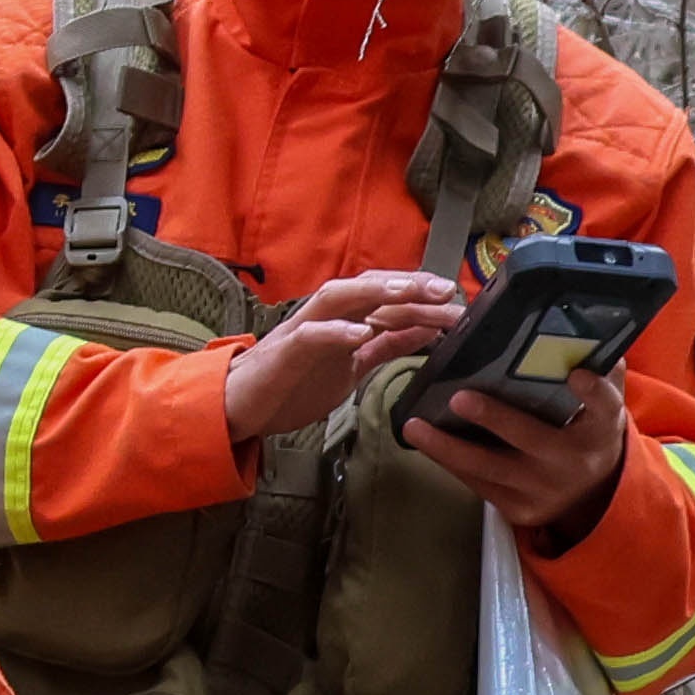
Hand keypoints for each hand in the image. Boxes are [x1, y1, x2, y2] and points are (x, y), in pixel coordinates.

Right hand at [217, 266, 466, 443]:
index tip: (455, 300)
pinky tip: (361, 332)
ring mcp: (304, 330)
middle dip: (409, 286)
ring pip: (340, 297)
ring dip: (375, 292)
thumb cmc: (291, 385)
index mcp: (342, 320)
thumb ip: (384, 346)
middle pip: (370, 288)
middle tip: (445, 290)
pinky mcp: (285, 351)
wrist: (239, 408)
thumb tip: (424, 330)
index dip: (421, 295)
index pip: (387, 297)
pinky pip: (312, 334)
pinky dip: (337, 331)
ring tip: (408, 293)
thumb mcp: (351, 367)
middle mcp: (325, 316)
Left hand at [392, 365, 636, 547]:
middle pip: (531, 438)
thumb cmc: (588, 433)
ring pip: (489, 467)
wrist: (591, 495)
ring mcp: (543, 490)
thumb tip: (581, 333)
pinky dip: (449, 463)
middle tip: (459, 398)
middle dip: (494, 418)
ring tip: (414, 426)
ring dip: (447, 447)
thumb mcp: (604, 407)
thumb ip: (600, 373)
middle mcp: (573, 461)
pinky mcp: (518, 509)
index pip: (605, 406)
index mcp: (601, 429)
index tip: (578, 374)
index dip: (593, 392)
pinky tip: (425, 444)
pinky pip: (478, 484)